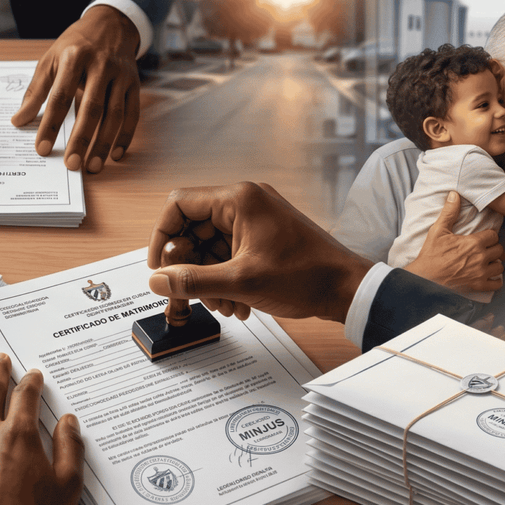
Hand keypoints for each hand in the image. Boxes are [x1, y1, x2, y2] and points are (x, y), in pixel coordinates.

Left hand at [13, 5, 141, 173]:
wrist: (111, 24)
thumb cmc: (76, 45)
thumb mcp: (50, 60)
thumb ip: (35, 91)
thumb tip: (19, 120)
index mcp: (74, 57)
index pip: (60, 96)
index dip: (51, 124)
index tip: (42, 148)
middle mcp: (100, 65)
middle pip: (92, 108)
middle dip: (81, 139)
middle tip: (71, 164)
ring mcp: (120, 76)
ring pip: (115, 115)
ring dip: (104, 143)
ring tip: (92, 166)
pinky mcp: (134, 84)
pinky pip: (132, 114)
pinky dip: (125, 136)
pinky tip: (115, 155)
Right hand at [146, 182, 372, 323]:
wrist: (347, 288)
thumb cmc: (306, 276)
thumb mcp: (241, 282)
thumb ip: (193, 281)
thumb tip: (157, 281)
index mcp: (238, 199)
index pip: (178, 204)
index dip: (162, 236)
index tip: (160, 268)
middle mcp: (245, 203)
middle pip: (193, 229)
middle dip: (191, 267)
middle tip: (196, 296)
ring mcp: (256, 220)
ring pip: (211, 247)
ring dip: (210, 279)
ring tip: (225, 306)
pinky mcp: (263, 238)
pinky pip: (229, 254)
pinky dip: (227, 279)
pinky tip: (239, 305)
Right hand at [402, 192, 504, 291]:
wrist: (425, 278)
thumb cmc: (431, 255)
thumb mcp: (438, 231)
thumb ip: (449, 212)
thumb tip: (454, 194)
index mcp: (473, 243)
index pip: (494, 235)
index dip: (489, 236)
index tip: (483, 238)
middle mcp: (480, 258)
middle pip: (499, 250)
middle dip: (493, 248)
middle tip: (485, 249)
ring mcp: (480, 273)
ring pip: (500, 266)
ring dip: (495, 263)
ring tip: (488, 261)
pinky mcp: (478, 286)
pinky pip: (497, 284)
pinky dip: (495, 280)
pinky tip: (489, 276)